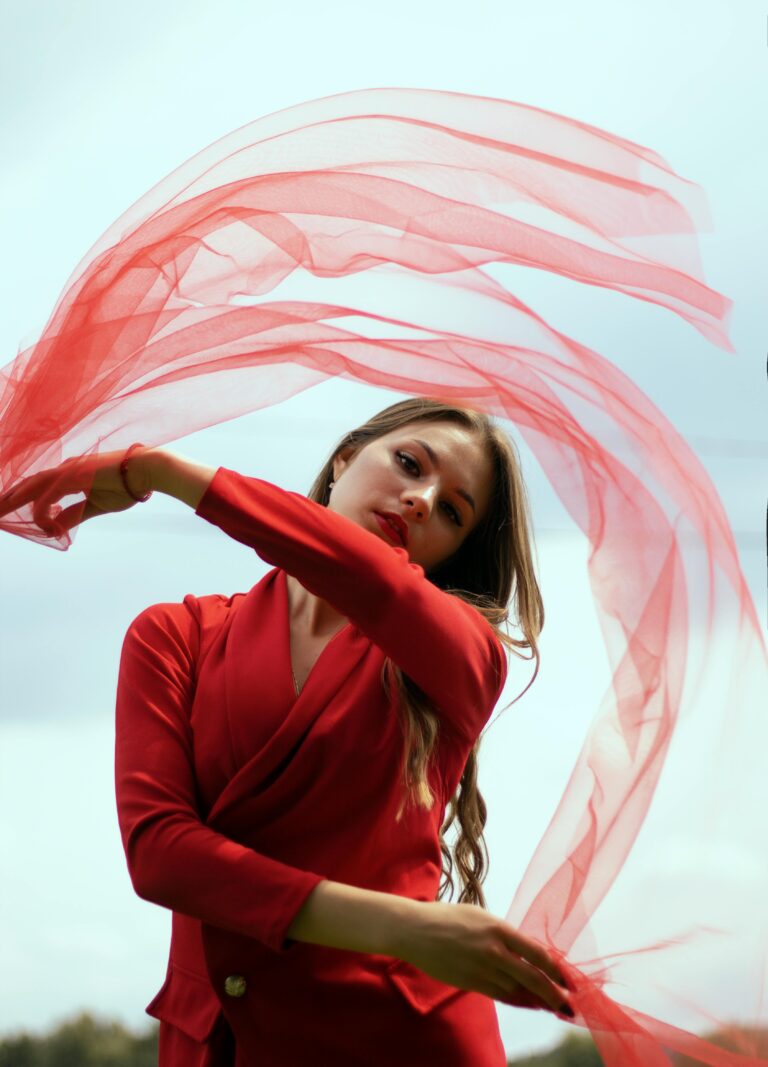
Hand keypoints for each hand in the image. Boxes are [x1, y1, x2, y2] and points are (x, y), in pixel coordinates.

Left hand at [0, 448, 153, 534]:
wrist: (147, 470)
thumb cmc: (127, 485)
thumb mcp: (95, 505)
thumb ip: (74, 514)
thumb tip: (56, 526)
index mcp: (69, 475)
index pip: (38, 487)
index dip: (22, 500)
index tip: (11, 514)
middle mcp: (64, 470)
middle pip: (28, 485)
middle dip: (8, 499)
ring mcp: (67, 471)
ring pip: (31, 487)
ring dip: (13, 501)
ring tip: (0, 514)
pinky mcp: (73, 476)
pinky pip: (47, 496)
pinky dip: (42, 512)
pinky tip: (45, 525)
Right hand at [403, 902, 576, 1017]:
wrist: (415, 930)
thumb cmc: (448, 918)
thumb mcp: (480, 917)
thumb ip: (504, 935)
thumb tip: (527, 951)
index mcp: (499, 928)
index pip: (537, 953)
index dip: (557, 970)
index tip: (571, 980)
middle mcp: (494, 950)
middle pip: (532, 978)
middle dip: (554, 994)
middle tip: (570, 1005)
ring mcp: (482, 968)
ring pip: (518, 991)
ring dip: (538, 1001)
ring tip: (555, 1008)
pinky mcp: (471, 982)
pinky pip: (501, 995)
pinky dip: (519, 1001)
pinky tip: (531, 1005)